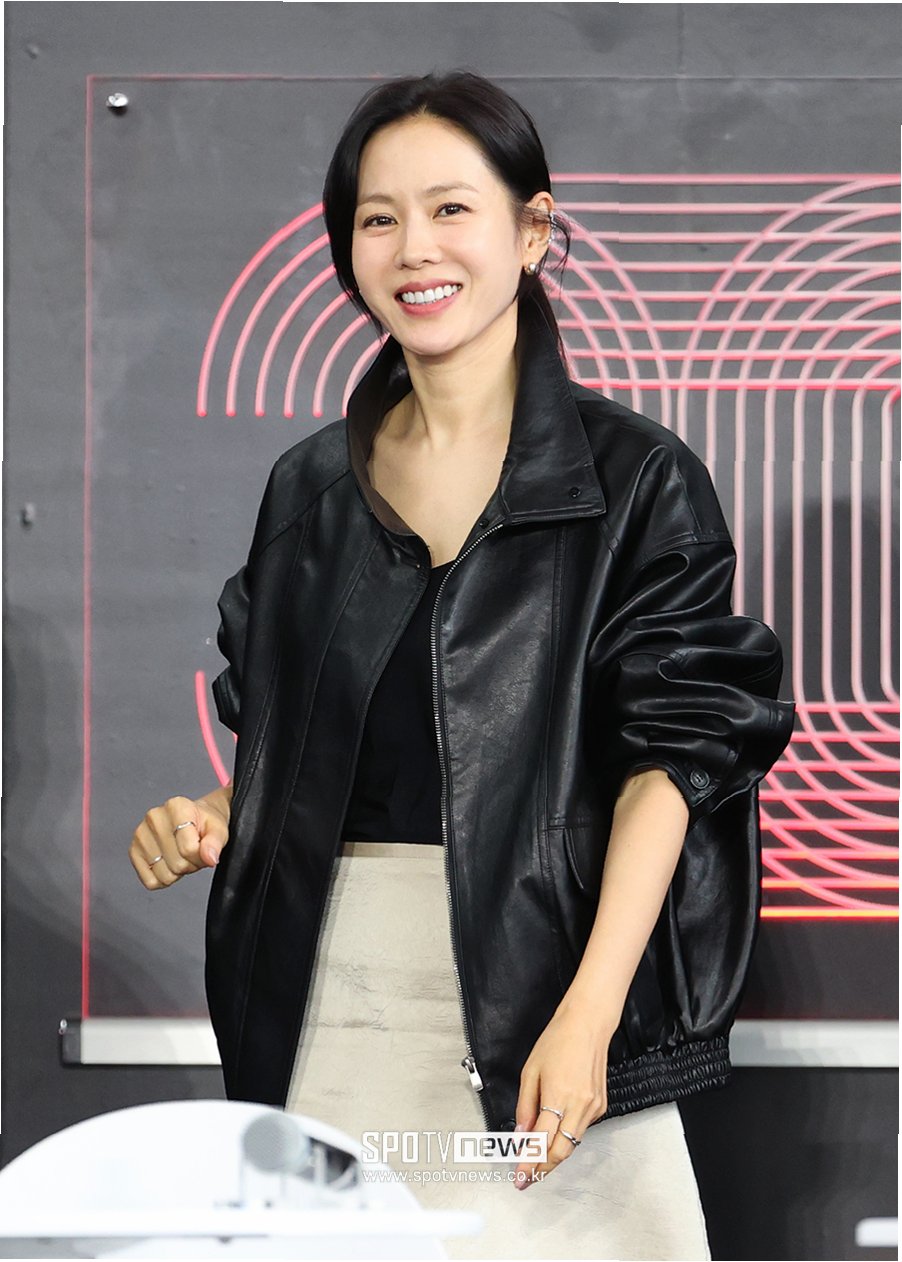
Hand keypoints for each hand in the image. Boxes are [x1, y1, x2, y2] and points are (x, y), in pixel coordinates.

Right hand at [129, 789, 229, 889]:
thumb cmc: (204, 823)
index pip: (189, 849)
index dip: (201, 857)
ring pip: (164, 875)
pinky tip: (169, 862)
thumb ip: (215, 843)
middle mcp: (154, 817)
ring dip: (177, 872)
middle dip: (190, 864)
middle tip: (192, 852)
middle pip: (177, 864)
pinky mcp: (133, 851)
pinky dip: (162, 878)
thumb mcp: (219, 830)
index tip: (204, 848)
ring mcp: (141, 834)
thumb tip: (210, 858)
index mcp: (176, 807)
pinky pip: (150, 881)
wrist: (194, 819)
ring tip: (181, 855)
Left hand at [512, 996, 613, 1189]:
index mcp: (558, 1095)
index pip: (542, 1141)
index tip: (521, 1177)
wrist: (588, 1026)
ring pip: (572, 1144)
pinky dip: (566, 1136)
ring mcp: (593, 1107)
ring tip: (537, 1160)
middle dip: (543, 1168)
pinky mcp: (600, 1106)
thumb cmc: (558, 1041)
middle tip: (528, 1176)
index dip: (529, 1162)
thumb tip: (521, 1133)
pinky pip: (580, 1129)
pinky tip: (555, 1133)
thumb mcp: (530, 1071)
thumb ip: (525, 1105)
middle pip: (561, 1151)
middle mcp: (579, 1105)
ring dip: (554, 1156)